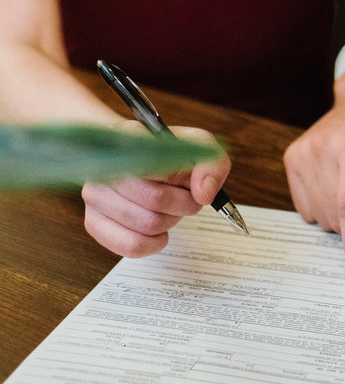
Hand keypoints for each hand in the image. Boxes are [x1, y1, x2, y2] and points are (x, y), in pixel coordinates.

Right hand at [81, 124, 229, 258]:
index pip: (157, 165)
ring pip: (146, 224)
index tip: (189, 177)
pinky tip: (159, 232)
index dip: (182, 177)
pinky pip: (129, 246)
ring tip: (171, 209)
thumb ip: (211, 163)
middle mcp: (105, 166)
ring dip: (170, 221)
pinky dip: (153, 243)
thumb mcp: (198, 146)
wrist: (136, 156)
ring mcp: (95, 195)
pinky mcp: (93, 222)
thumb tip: (203, 193)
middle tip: (186, 196)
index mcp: (129, 138)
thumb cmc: (167, 152)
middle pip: (155, 199)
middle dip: (183, 202)